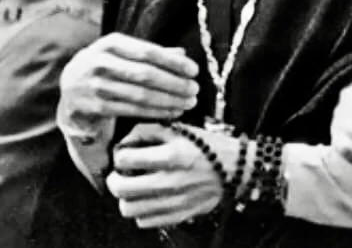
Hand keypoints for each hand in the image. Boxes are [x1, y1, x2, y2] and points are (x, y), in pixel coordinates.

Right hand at [58, 34, 199, 131]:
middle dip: (175, 83)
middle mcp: (99, 62)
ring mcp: (95, 86)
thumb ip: (151, 53)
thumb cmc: (107, 67)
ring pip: (140, 96)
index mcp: (110, 44)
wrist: (71, 88)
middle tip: (195, 89)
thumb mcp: (123, 53)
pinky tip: (172, 112)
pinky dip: (156, 112)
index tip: (194, 70)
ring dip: (169, 100)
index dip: (173, 62)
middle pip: (145, 74)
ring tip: (188, 102)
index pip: (148, 52)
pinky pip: (132, 111)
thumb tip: (183, 54)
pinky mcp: (94, 107)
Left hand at [106, 123, 228, 228]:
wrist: (237, 169)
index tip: (124, 155)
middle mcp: (171, 181)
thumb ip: (149, 130)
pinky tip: (147, 199)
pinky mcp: (179, 215)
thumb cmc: (209, 147)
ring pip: (129, 209)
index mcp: (172, 155)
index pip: (125, 159)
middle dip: (114, 180)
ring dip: (125, 198)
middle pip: (121, 189)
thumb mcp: (181, 129)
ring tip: (133, 188)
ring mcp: (175, 201)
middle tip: (119, 174)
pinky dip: (140, 211)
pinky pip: (145, 221)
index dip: (119, 155)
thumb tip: (125, 142)